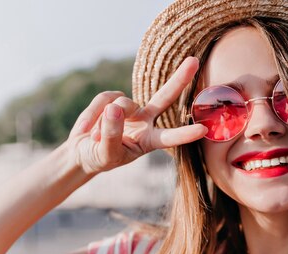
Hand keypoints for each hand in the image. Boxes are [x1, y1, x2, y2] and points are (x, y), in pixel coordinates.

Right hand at [66, 57, 206, 174]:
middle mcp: (146, 122)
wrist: (84, 151)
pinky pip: (105, 100)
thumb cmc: (100, 158)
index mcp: (150, 141)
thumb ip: (111, 135)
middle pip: (164, 97)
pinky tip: (87, 127)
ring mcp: (131, 109)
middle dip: (179, 79)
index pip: (170, 137)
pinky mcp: (113, 99)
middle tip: (194, 61)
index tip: (203, 130)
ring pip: (122, 104)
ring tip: (95, 137)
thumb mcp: (105, 154)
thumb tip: (115, 108)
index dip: (185, 134)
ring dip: (104, 122)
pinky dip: (92, 114)